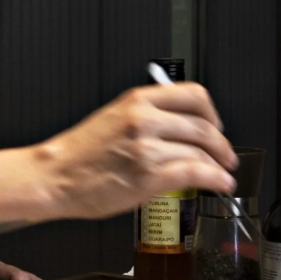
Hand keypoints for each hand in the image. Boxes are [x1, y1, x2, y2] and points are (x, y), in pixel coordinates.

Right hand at [37, 82, 237, 220]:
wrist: (54, 175)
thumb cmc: (79, 153)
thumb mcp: (112, 118)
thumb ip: (146, 116)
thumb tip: (179, 126)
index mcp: (135, 100)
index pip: (194, 95)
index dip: (212, 113)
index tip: (216, 125)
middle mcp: (144, 120)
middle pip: (203, 125)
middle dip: (222, 144)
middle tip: (226, 154)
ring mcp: (147, 148)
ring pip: (201, 151)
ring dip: (219, 165)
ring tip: (222, 173)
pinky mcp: (149, 176)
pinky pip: (196, 173)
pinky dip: (216, 180)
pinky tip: (219, 184)